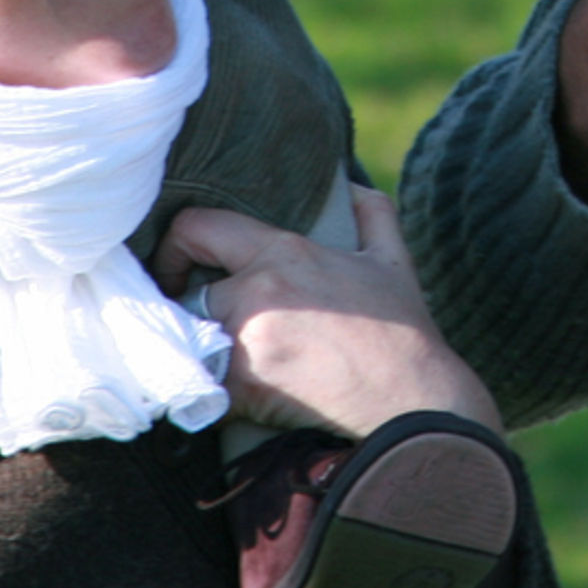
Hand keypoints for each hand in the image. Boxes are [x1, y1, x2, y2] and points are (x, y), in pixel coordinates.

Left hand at [169, 187, 501, 438]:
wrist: (411, 401)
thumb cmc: (402, 332)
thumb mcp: (393, 258)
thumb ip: (370, 212)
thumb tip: (348, 186)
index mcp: (283, 252)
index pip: (196, 227)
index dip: (176, 247)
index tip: (179, 271)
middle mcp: (257, 290)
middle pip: (190, 295)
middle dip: (199, 313)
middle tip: (213, 329)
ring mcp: (246, 340)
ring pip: (194, 341)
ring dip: (207, 353)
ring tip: (231, 364)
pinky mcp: (242, 387)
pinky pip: (204, 386)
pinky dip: (217, 394)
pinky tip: (243, 399)